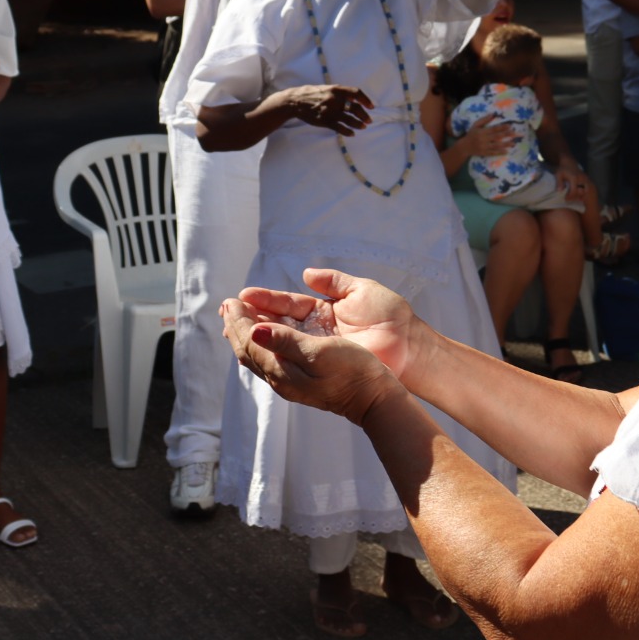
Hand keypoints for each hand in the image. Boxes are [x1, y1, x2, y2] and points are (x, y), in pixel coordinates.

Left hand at [223, 295, 401, 425]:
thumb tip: (254, 330)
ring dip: (246, 333)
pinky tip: (263, 337)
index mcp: (280, 369)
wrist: (372, 398)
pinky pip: (268, 359)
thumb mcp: (319, 352)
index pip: (249, 340)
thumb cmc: (351, 371)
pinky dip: (260, 343)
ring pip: (256, 356)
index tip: (231, 299)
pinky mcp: (298, 381)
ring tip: (240, 316)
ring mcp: (288, 382)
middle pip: (247, 349)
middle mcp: (279, 378)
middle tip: (228, 304)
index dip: (238, 319)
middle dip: (236, 325)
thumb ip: (285, 341)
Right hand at [230, 268, 429, 378]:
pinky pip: (290, 359)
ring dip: (254, 335)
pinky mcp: (321, 366)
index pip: (287, 303)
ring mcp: (317, 349)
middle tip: (227, 311)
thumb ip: (333, 282)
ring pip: (278, 341)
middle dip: (251, 317)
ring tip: (231, 327)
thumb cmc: (392, 318)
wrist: (411, 348)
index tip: (243, 296)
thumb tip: (306, 273)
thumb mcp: (362, 291)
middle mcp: (316, 330)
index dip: (266, 300)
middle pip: (276, 322)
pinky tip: (251, 349)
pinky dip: (270, 355)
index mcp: (324, 310)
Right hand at [287, 83, 373, 135]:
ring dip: (359, 124)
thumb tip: (355, 98)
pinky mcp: (325, 121)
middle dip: (364, 115)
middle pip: (356, 108)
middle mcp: (335, 99)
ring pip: (350, 119)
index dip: (366, 100)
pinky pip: (340, 128)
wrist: (296, 101)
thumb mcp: (327, 89)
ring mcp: (330, 111)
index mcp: (336, 89)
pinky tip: (352, 133)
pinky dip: (348, 131)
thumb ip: (340, 93)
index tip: (371, 106)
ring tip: (363, 127)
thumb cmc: (313, 94)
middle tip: (369, 120)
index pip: (356, 93)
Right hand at [459, 114, 514, 157]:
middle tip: (515, 134)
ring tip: (513, 143)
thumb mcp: (475, 125)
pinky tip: (506, 151)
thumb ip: (484, 120)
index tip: (510, 126)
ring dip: (505, 144)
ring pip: (496, 145)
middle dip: (506, 135)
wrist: (464, 147)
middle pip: (497, 137)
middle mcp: (483, 139)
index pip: (494, 129)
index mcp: (482, 132)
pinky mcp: (484, 153)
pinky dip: (500, 152)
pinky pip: (493, 153)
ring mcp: (484, 147)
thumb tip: (493, 114)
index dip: (502, 127)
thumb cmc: (471, 134)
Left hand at [553, 155, 584, 200]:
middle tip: (570, 198)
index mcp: (575, 178)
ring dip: (581, 195)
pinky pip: (587, 188)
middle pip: (583, 192)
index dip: (570, 196)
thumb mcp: (558, 175)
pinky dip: (583, 192)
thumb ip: (559, 183)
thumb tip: (560, 191)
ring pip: (586, 190)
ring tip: (574, 197)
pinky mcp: (587, 180)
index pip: (574, 191)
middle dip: (577, 196)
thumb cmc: (563, 170)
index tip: (566, 199)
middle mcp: (582, 178)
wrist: (569, 163)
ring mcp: (585, 179)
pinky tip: (577, 194)